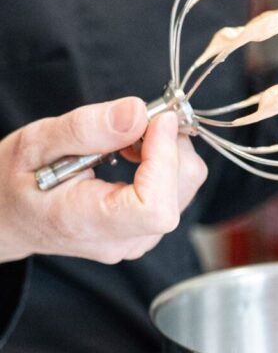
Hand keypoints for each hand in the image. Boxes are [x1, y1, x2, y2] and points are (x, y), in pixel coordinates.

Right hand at [0, 97, 206, 263]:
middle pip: (178, 194)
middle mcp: (121, 241)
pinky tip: (133, 152)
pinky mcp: (145, 230)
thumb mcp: (36, 143)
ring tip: (127, 138)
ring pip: (184, 190)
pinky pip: (176, 193)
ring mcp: (136, 240)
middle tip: (138, 119)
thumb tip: (138, 111)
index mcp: (89, 223)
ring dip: (169, 152)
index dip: (165, 159)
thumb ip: (85, 128)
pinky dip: (165, 164)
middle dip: (170, 146)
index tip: (156, 119)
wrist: (7, 216)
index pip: (155, 207)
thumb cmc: (13, 181)